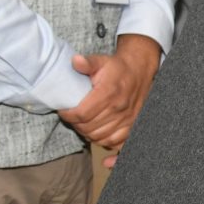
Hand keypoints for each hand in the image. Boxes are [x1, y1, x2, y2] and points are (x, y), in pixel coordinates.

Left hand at [58, 33, 161, 149]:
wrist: (140, 71)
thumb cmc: (118, 68)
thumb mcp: (101, 61)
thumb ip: (87, 63)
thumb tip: (75, 61)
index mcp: (109, 93)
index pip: (82, 114)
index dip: (68, 115)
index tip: (63, 111)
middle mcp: (119, 108)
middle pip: (88, 128)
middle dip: (75, 124)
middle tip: (71, 117)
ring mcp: (127, 119)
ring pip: (99, 137)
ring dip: (87, 133)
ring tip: (82, 124)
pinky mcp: (132, 125)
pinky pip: (114, 142)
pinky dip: (103, 141)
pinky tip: (96, 133)